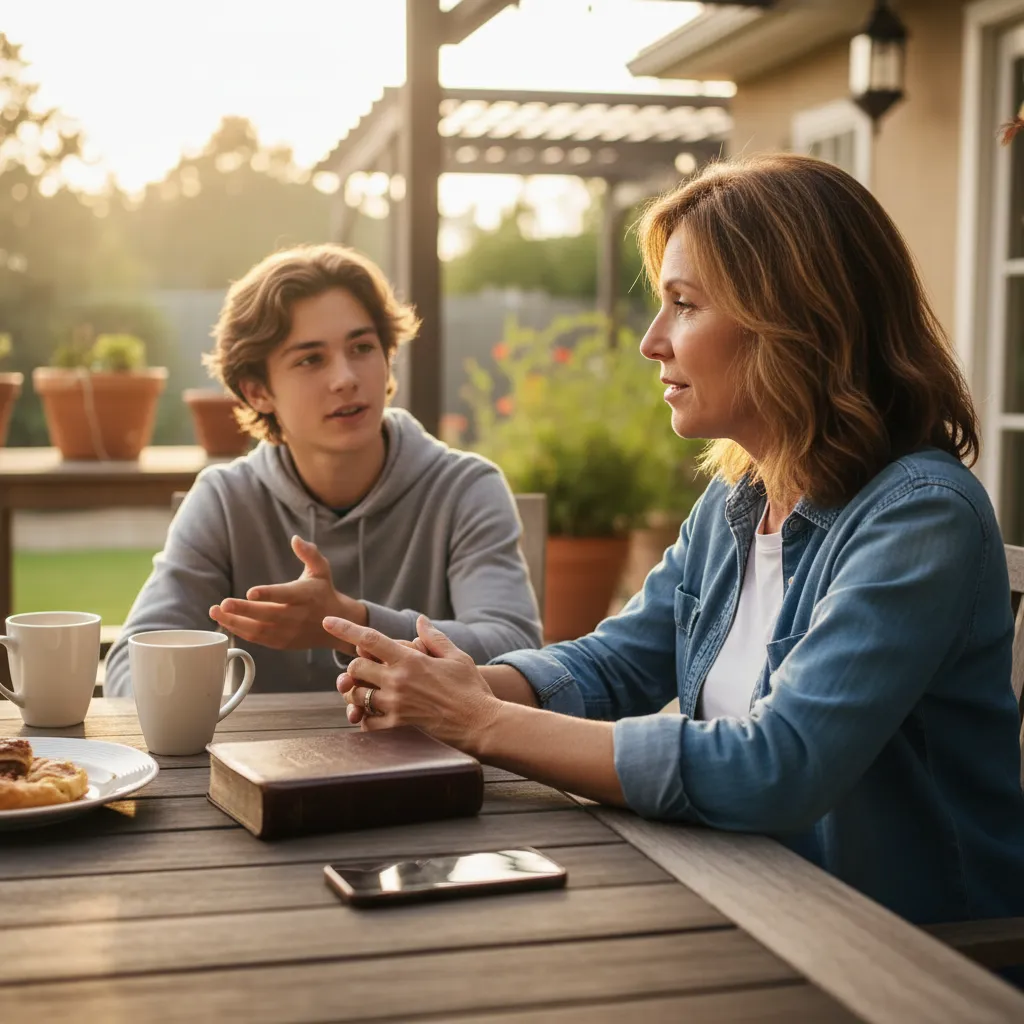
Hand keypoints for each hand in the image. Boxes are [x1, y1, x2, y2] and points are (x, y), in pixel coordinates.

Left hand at [210, 536, 366, 652]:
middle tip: (222, 604)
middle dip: (243, 610)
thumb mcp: (321, 570)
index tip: (250, 592)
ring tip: (215, 612)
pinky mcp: (281, 643)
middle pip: (267, 615)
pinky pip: (257, 639)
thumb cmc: (323, 592)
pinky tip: (225, 621)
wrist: (336, 624)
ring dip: (234, 622)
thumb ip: (309, 554)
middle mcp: (297, 616)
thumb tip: (295, 539)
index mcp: (306, 596)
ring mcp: (288, 632)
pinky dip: (240, 631)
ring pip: (258, 630)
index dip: (268, 594)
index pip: (285, 595)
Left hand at [327, 614, 498, 752]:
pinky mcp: (398, 728)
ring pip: (356, 696)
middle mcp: (398, 681)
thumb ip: (434, 637)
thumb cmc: (472, 689)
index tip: (327, 621)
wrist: (481, 724)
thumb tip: (420, 620)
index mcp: (410, 660)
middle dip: (356, 667)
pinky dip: (365, 718)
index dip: (345, 628)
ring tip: (367, 693)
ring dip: (356, 693)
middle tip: (365, 670)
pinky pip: (367, 723)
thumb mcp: (457, 657)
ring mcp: (396, 706)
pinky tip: (374, 716)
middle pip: (356, 668)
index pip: (369, 639)